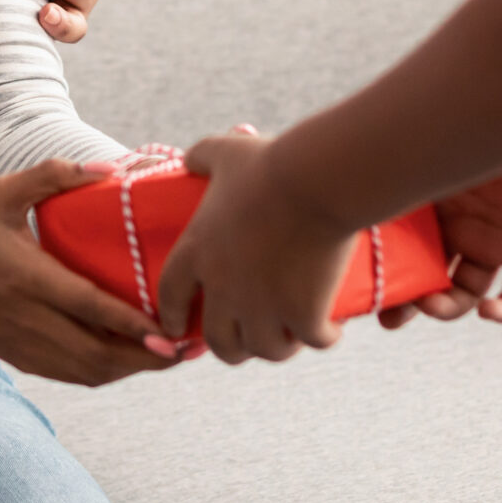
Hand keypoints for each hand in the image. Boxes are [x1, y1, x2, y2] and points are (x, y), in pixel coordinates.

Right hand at [0, 160, 179, 385]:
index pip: (89, 307)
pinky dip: (109, 373)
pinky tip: (132, 361)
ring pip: (91, 372)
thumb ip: (51, 175)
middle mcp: (30, 319)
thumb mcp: (2, 193)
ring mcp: (26, 345)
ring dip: (133, 369)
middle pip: (99, 354)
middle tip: (187, 347)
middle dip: (148, 357)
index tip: (170, 330)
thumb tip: (105, 171)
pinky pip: (75, 376)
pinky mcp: (23, 359)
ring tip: (170, 356)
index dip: (132, 323)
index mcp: (28, 277)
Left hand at [155, 132, 355, 364]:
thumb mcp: (226, 152)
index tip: (175, 330)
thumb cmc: (270, 164)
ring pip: (266, 350)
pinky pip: (313, 341)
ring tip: (293, 336)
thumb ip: (202, 156)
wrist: (314, 180)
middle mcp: (223, 287)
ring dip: (280, 346)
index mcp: (197, 252)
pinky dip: (325, 338)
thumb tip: (189, 159)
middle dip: (234, 347)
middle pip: (220, 342)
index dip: (171, 318)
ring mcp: (263, 305)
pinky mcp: (303, 313)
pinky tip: (331, 331)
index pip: (170, 298)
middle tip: (252, 339)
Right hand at [380, 144, 501, 328]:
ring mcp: (496, 243)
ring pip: (467, 292)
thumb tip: (337, 190)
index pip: (404, 249)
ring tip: (432, 305)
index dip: (386, 274)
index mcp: (434, 206)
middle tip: (390, 318)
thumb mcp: (427, 156)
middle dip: (408, 303)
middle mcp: (462, 228)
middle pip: (430, 278)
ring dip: (447, 308)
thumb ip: (389, 175)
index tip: (365, 292)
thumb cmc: (484, 127)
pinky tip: (488, 311)